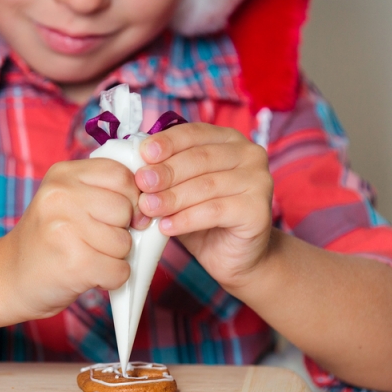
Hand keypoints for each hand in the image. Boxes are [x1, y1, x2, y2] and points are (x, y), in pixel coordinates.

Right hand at [1, 158, 146, 318]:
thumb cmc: (47, 240)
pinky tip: (90, 275)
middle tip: (98, 241)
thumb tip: (152, 199)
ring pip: (125, 242)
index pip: (122, 175)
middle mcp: (60, 196)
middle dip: (123, 231)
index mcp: (63, 174)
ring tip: (89, 257)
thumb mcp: (65, 201)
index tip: (122, 215)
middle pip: (127, 209)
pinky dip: (112, 279)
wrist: (7, 277)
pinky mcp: (73, 263)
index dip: (132, 198)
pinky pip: (119, 270)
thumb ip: (101, 191)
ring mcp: (64, 229)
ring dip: (116, 257)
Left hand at [135, 123, 273, 289]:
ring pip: (206, 185)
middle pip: (199, 158)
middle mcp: (248, 154)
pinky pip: (215, 211)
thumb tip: (133, 165)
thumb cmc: (204, 220)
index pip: (194, 133)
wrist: (235, 258)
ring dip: (172, 197)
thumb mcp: (180, 191)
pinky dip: (187, 219)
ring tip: (147, 209)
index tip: (143, 154)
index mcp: (227, 140)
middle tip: (141, 184)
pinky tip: (166, 226)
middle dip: (166, 171)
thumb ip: (164, 176)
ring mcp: (258, 180)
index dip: (167, 142)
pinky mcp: (258, 210)